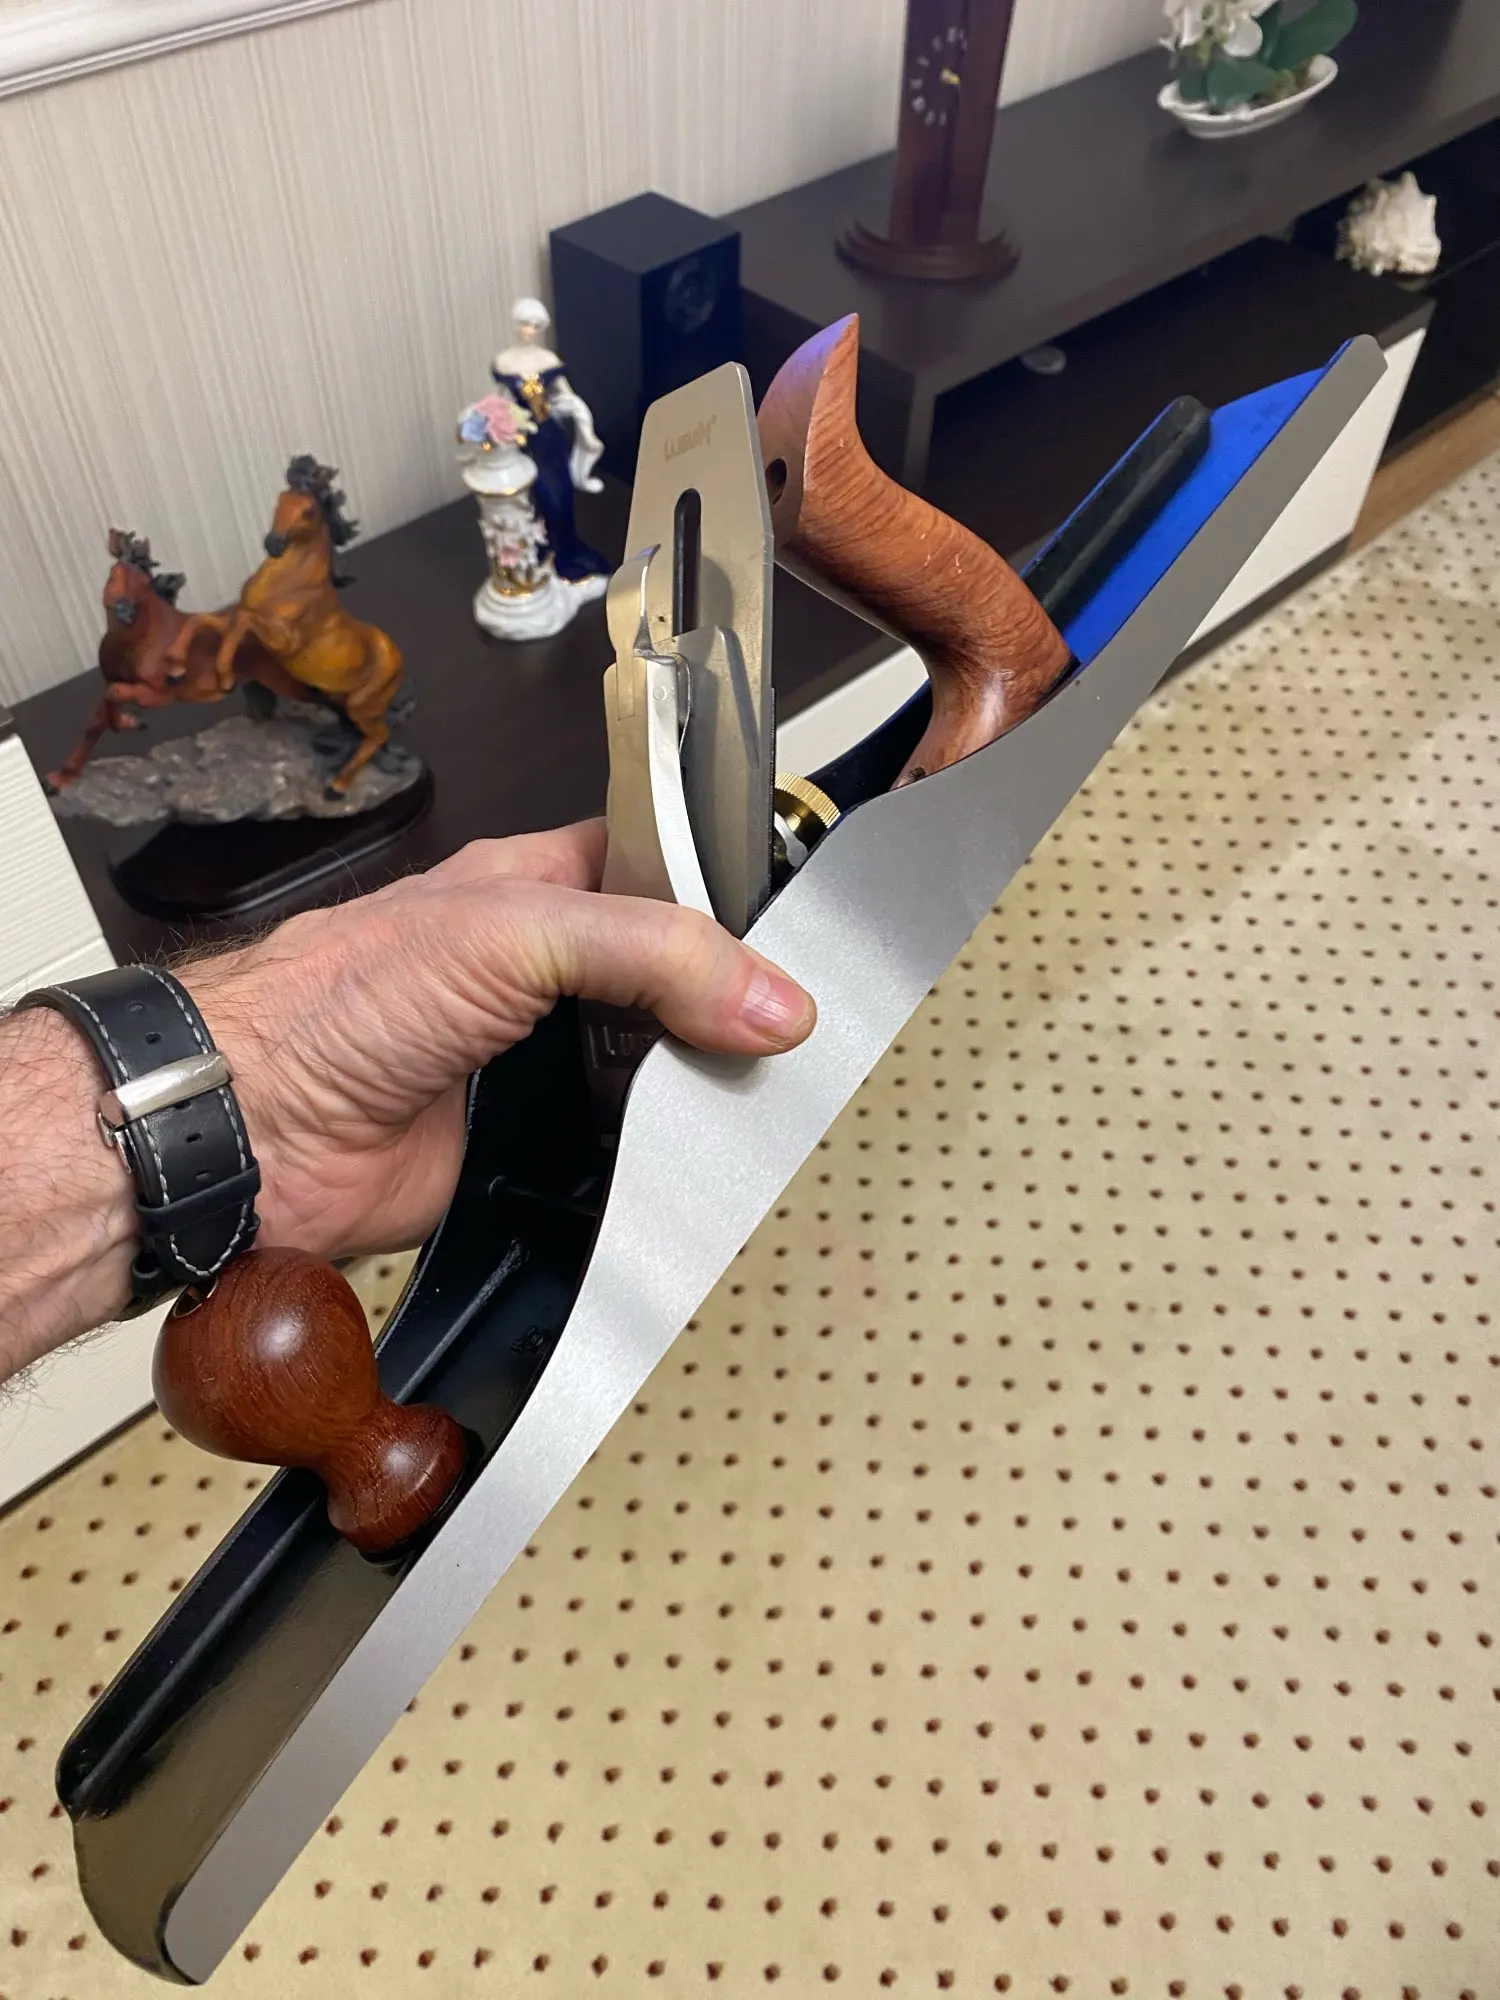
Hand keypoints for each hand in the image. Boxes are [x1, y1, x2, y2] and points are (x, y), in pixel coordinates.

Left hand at [185, 822, 814, 1262]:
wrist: (261, 1129)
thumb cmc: (338, 1002)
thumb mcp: (515, 932)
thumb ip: (651, 951)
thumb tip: (768, 996)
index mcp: (536, 888)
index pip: (662, 868)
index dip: (728, 894)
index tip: (798, 935)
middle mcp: (540, 973)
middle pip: (669, 976)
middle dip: (723, 1000)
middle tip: (783, 1024)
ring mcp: (537, 1061)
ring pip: (651, 1064)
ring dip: (693, 1082)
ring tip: (750, 1089)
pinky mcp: (531, 1147)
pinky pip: (619, 1150)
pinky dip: (656, 1158)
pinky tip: (687, 1156)